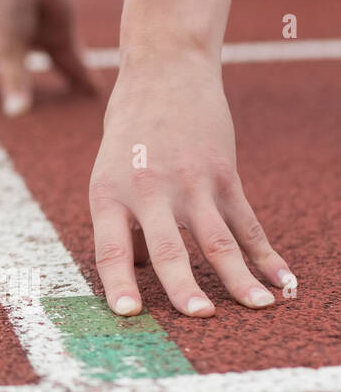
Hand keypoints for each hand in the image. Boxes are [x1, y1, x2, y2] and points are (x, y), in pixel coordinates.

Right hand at [0, 0, 96, 114]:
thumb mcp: (6, 44)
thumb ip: (14, 79)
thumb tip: (18, 115)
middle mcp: (11, 43)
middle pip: (16, 75)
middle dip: (20, 91)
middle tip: (30, 115)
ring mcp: (37, 38)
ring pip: (50, 67)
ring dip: (62, 86)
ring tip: (78, 109)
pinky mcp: (62, 34)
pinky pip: (75, 62)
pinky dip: (84, 79)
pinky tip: (95, 94)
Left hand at [88, 51, 295, 315]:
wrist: (163, 73)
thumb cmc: (129, 133)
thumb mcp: (108, 174)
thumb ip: (124, 223)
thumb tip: (142, 272)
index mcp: (108, 194)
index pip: (110, 248)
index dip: (119, 282)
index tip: (128, 313)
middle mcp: (148, 190)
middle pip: (167, 247)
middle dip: (183, 286)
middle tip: (198, 317)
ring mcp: (189, 182)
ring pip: (217, 239)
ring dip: (239, 277)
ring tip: (257, 307)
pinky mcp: (222, 174)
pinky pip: (246, 222)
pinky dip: (265, 254)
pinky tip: (283, 281)